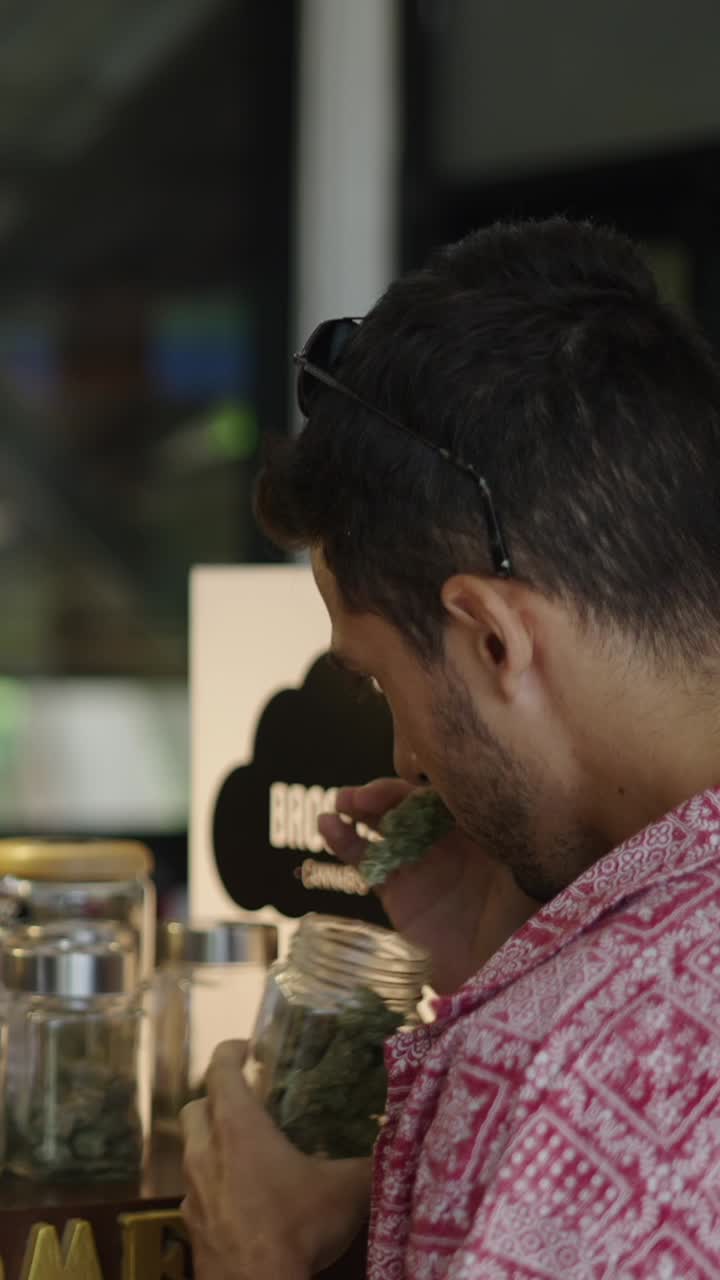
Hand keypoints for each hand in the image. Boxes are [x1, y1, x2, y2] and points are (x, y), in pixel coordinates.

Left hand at [181, 1041, 371, 1279]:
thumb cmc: (296, 1229)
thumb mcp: (347, 1189)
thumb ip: (372, 1159)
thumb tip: (401, 1138)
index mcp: (236, 1126)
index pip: (220, 1068)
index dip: (232, 1050)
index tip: (249, 1047)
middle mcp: (204, 1151)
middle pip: (196, 1106)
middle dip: (216, 1097)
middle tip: (247, 1101)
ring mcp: (191, 1191)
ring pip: (191, 1150)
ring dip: (210, 1144)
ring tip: (244, 1152)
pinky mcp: (190, 1226)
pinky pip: (194, 1192)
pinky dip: (211, 1186)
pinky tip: (239, 1199)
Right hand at [318, 779, 536, 992]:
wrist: (505, 977)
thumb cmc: (528, 919)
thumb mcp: (528, 865)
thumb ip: (513, 827)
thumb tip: (506, 783)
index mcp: (482, 825)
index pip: (445, 790)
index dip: (422, 781)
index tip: (406, 782)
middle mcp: (448, 839)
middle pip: (409, 802)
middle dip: (385, 794)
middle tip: (364, 796)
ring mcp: (420, 864)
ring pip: (383, 824)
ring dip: (359, 807)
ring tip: (342, 801)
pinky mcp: (396, 892)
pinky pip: (366, 859)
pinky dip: (344, 840)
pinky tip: (327, 825)